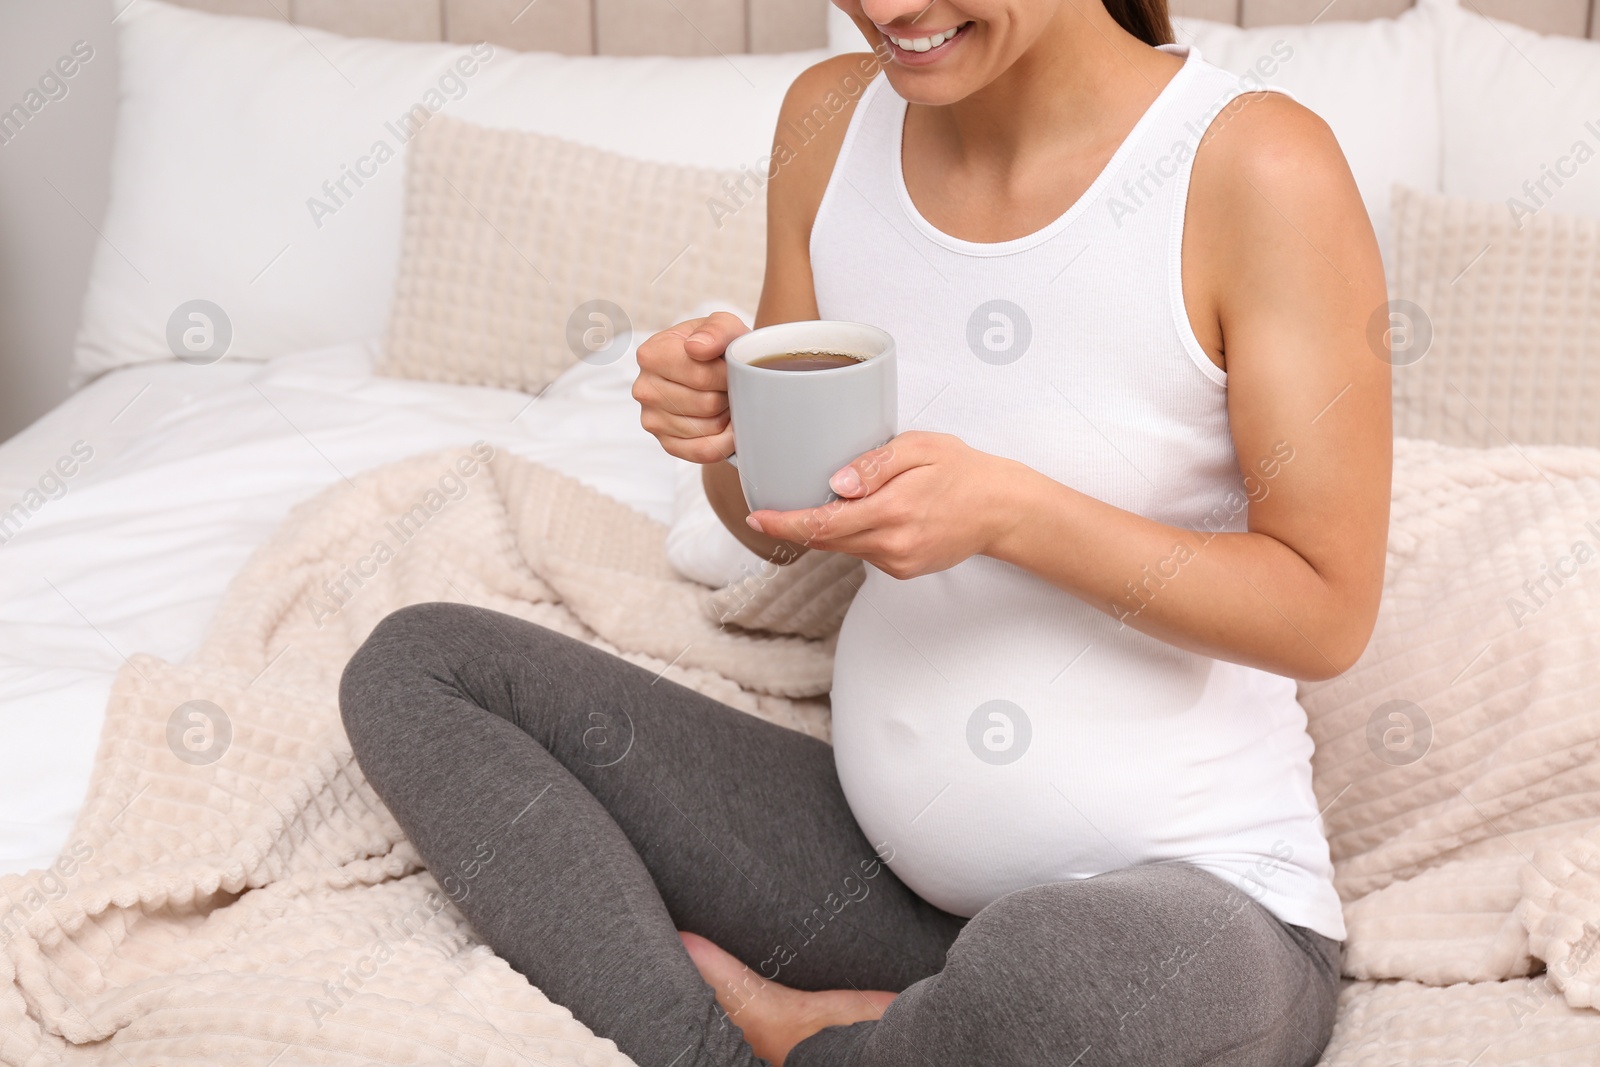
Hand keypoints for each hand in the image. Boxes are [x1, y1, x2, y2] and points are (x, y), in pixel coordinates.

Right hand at [633, 311, 748, 462]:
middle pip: (707, 404)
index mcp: (651, 354)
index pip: (700, 376)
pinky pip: (703, 451)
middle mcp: (644, 389)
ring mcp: (652, 420)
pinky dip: (724, 441)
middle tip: (731, 386)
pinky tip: (728, 425)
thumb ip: (715, 330)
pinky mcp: (666, 443)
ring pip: (708, 428)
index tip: (732, 368)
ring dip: (728, 417)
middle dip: (728, 396)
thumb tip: (696, 348)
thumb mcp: (723, 325)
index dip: (727, 375)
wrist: (716, 371)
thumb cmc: (717, 347)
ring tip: (727, 400)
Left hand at [744, 431, 1024, 579]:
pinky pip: (864, 552)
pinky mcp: (903, 569)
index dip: (784, 523)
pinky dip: (854, 534)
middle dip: (798, 524)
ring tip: (832, 499)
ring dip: (829, 527)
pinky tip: (866, 512)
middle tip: (776, 501)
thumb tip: (835, 483)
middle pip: (826, 540)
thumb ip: (875, 464)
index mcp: (893, 512)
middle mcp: (892, 545)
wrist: (1003, 509)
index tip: (758, 516)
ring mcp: (898, 562)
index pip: (823, 525)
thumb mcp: (920, 448)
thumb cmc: (964, 472)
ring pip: (843, 547)